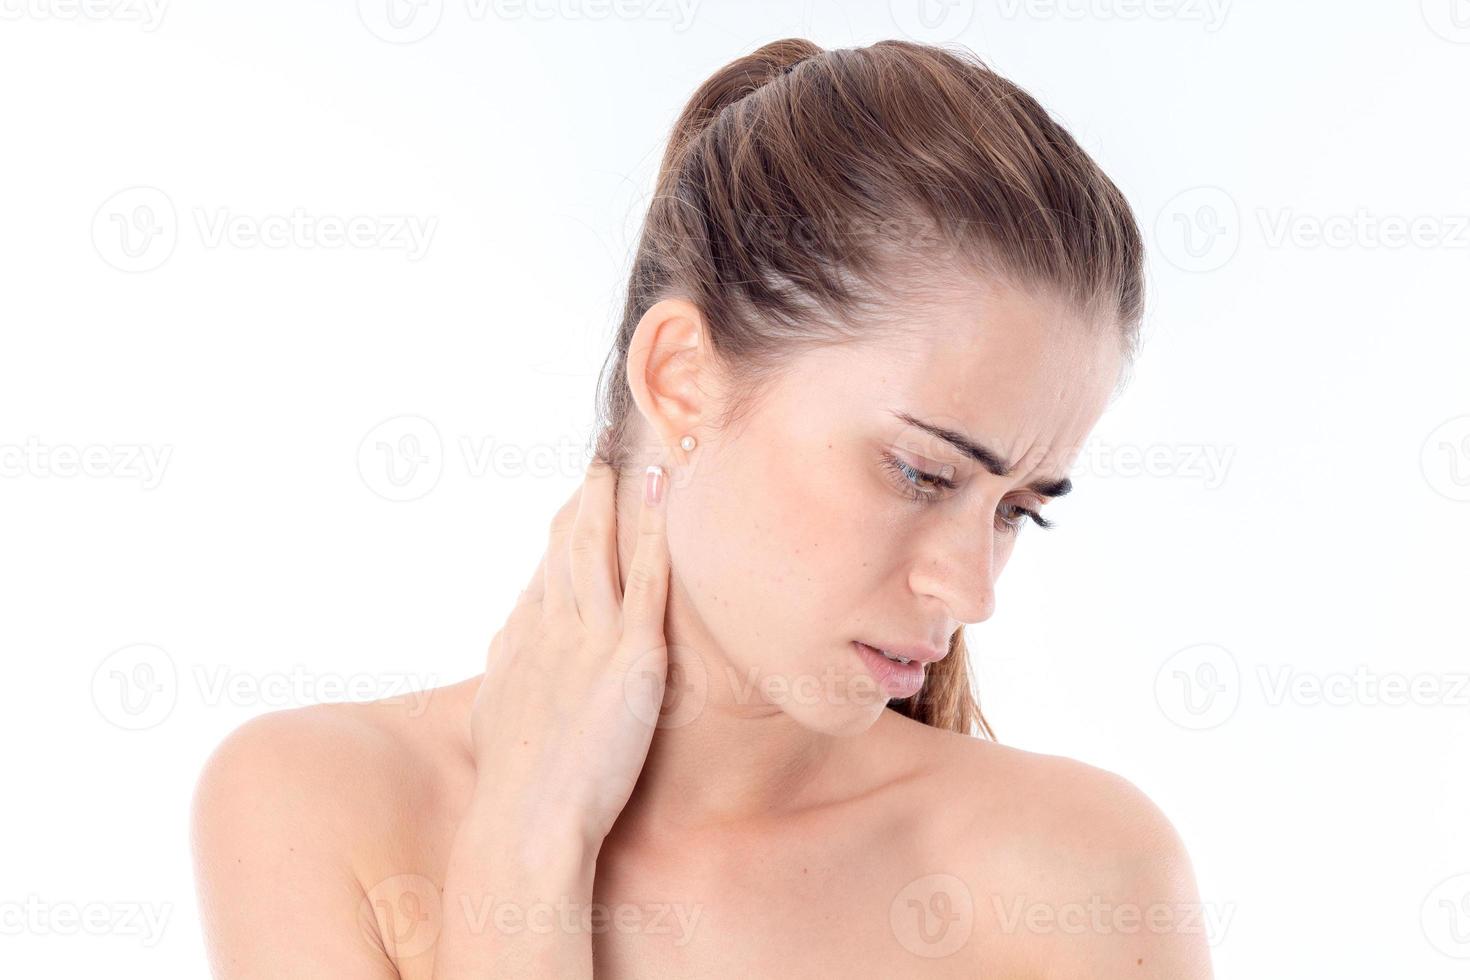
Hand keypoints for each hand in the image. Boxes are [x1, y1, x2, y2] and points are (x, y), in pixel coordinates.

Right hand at [468, 456, 671, 850]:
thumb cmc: (513, 791)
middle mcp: (550, 627)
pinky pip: (647, 580)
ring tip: (631, 455)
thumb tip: (505, 649)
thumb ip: (506, 677)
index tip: (575, 500)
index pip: (545, 573)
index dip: (561, 532)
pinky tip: (666, 494)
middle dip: (585, 500)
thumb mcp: (496, 718)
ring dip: (617, 498)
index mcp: (523, 643)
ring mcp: (589, 637)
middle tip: (600, 454)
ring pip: (601, 549)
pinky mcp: (630, 656)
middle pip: (569, 547)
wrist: (523, 825)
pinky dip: (656, 531)